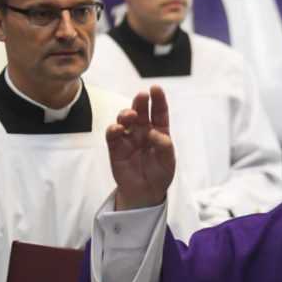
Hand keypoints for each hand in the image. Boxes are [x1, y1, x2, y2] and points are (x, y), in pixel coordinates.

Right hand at [107, 86, 174, 209]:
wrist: (146, 192)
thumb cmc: (160, 174)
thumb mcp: (168, 160)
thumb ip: (164, 145)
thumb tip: (153, 132)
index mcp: (159, 130)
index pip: (159, 111)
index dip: (158, 99)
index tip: (155, 89)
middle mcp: (143, 130)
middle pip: (141, 111)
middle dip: (140, 101)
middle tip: (142, 96)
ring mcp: (129, 137)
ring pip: (125, 119)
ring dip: (126, 113)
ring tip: (131, 116)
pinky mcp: (116, 147)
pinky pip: (112, 134)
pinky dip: (114, 129)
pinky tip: (118, 128)